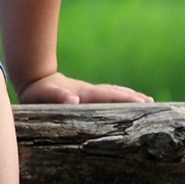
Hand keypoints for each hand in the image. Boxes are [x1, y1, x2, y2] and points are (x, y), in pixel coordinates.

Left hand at [16, 71, 152, 104]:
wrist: (32, 80)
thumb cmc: (37, 93)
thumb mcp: (44, 96)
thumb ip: (57, 97)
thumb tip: (74, 100)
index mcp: (83, 93)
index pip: (107, 96)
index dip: (124, 99)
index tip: (142, 102)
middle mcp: (88, 92)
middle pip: (114, 93)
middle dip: (132, 97)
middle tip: (152, 103)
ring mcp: (88, 93)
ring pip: (112, 93)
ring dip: (129, 96)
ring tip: (147, 101)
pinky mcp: (85, 96)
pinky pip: (106, 96)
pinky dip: (120, 98)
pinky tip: (128, 102)